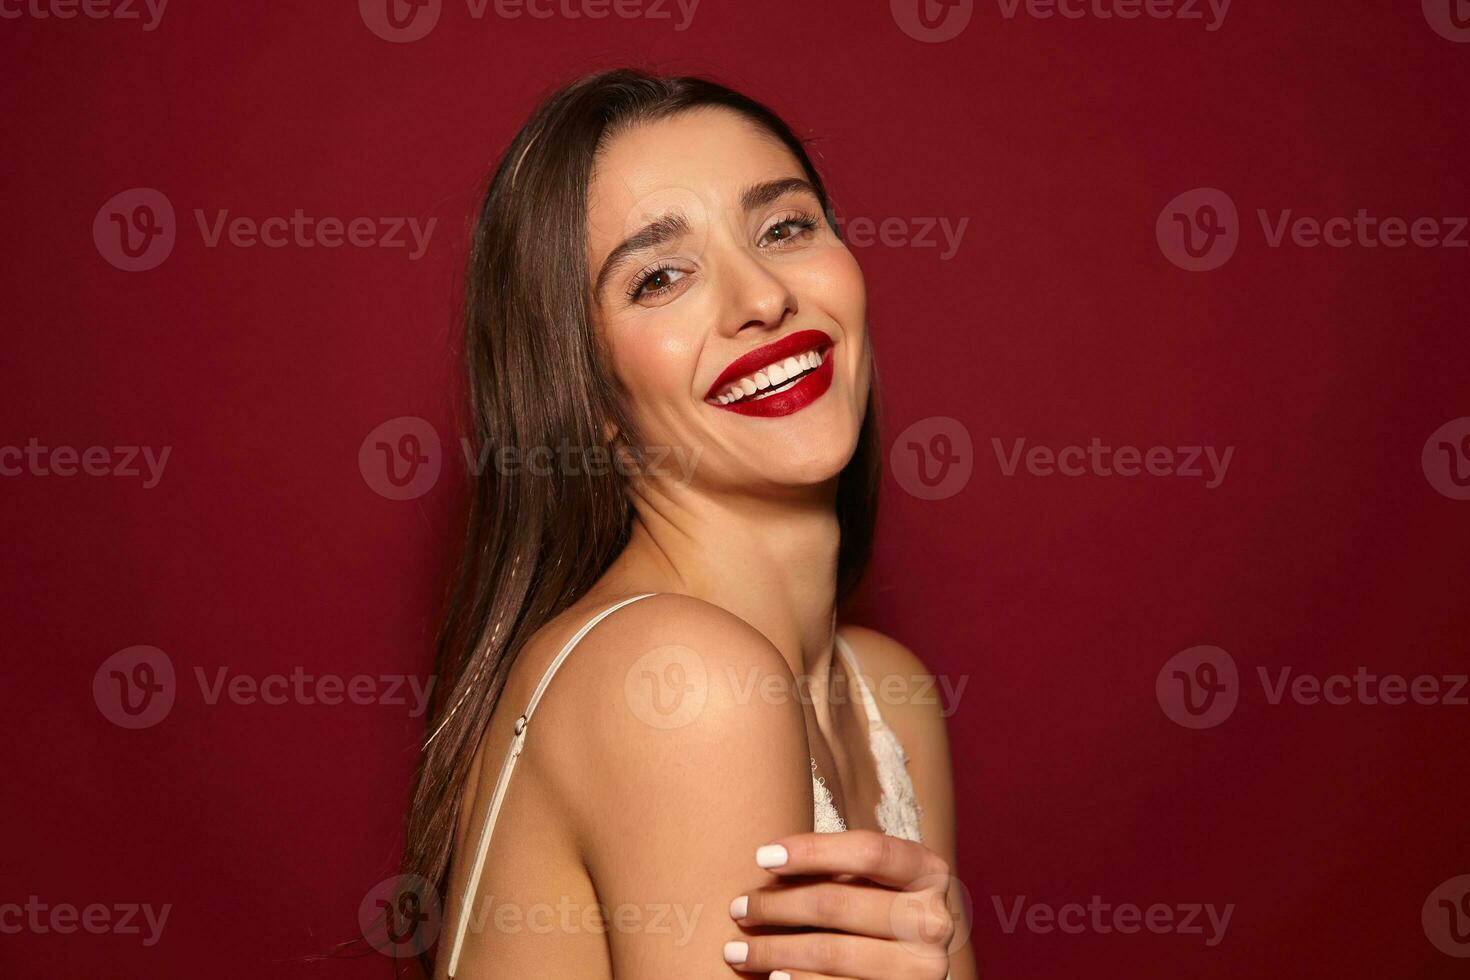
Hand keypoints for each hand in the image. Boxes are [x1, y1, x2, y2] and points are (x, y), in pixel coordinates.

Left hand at [722, 829, 956, 979]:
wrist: (915, 973)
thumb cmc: (879, 915)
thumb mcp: (873, 884)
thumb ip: (839, 868)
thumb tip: (766, 859)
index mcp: (928, 872)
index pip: (869, 851)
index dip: (813, 850)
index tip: (761, 856)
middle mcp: (932, 920)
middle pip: (839, 902)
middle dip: (777, 905)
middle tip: (737, 908)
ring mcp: (923, 968)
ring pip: (830, 951)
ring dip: (772, 949)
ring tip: (737, 949)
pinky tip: (772, 977)